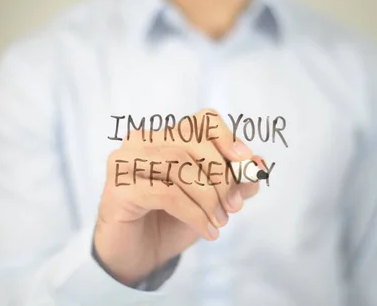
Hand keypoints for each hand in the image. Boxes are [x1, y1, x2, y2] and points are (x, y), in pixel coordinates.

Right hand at [93, 109, 261, 285]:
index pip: (202, 120)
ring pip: (179, 166)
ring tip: (219, 222)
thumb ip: (234, 181)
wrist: (138, 255)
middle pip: (192, 143)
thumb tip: (258, 164)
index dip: (228, 138)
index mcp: (164, 136)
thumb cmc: (171, 221)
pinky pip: (166, 193)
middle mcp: (141, 141)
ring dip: (208, 198)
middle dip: (221, 176)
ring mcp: (125, 162)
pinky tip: (206, 231)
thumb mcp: (211, 199)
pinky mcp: (118, 188)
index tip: (246, 164)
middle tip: (234, 207)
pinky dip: (193, 213)